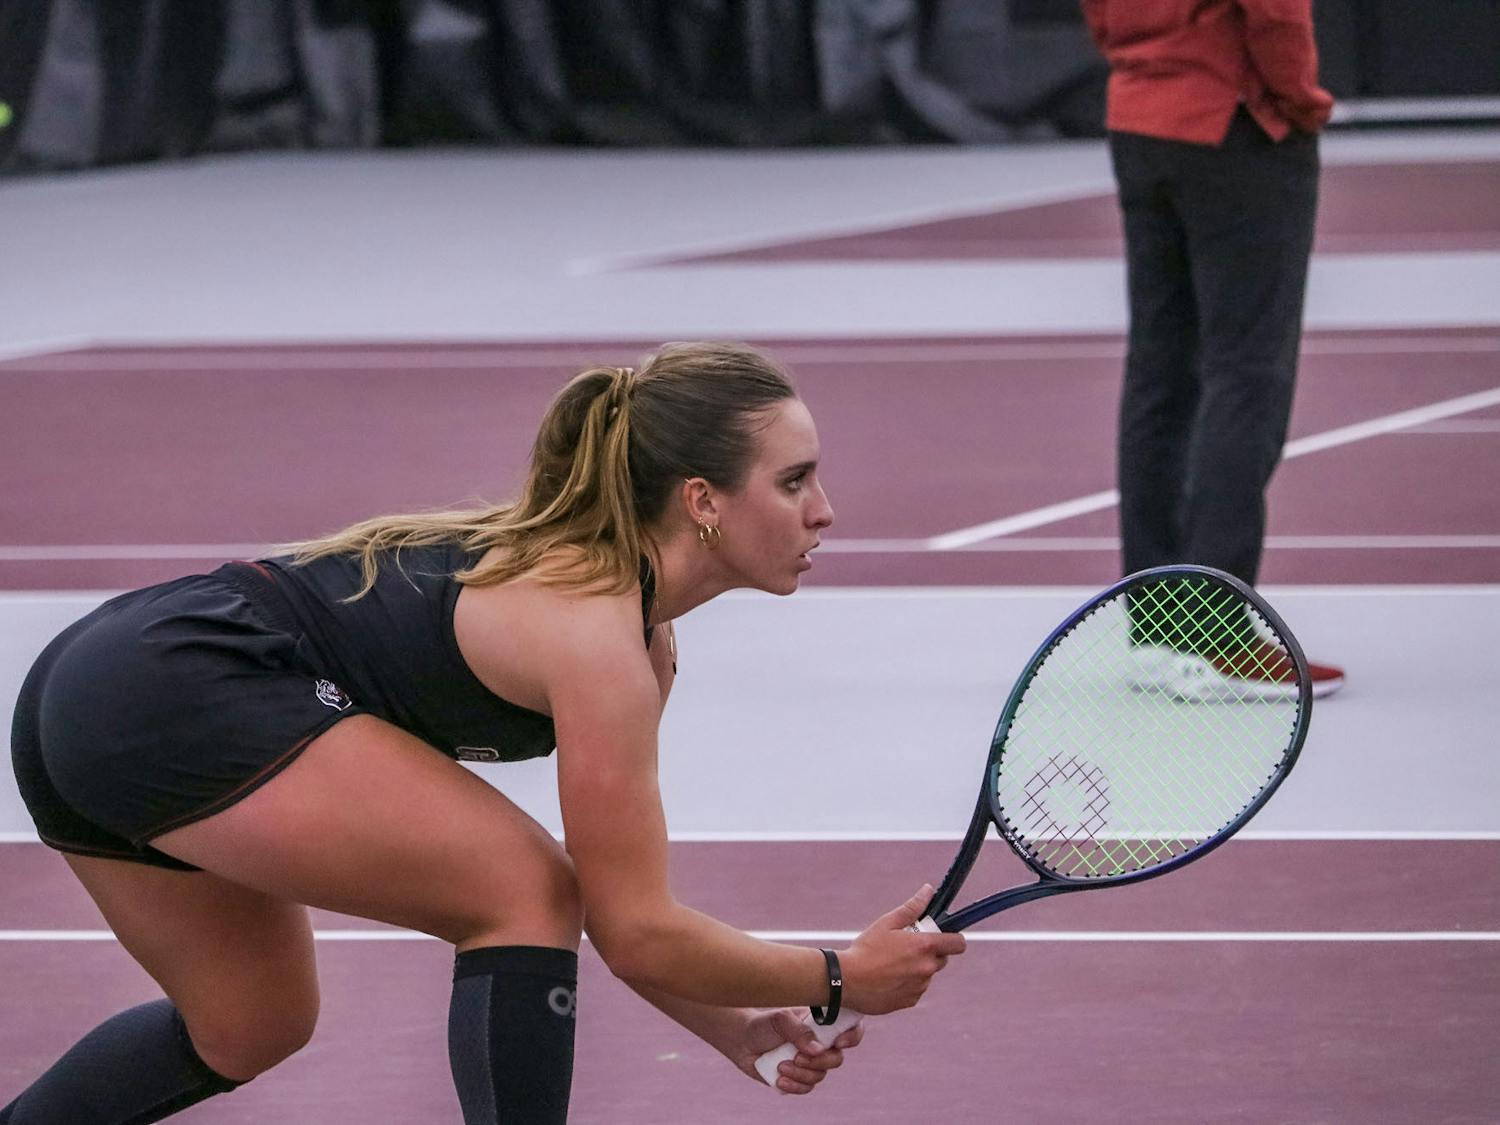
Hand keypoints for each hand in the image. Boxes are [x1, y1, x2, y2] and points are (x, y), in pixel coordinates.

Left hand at [734, 1008, 863, 1094]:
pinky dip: (794, 1086)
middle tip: (797, 1056)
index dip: (852, 1036)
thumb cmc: (763, 1025)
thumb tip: (817, 1049)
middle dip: (819, 1062)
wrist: (742, 1042)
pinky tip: (779, 1078)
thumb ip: (798, 1030)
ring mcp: (810, 1063)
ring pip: (819, 1076)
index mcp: (822, 1024)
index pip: (850, 1028)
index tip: (839, 1042)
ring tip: (781, 1065)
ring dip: (800, 1073)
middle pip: (837, 1059)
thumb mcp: (779, 1020)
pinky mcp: (799, 1079)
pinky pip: (806, 1088)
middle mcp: (820, 1044)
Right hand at [839, 884, 965, 1015]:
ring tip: (892, 963)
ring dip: (917, 968)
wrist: (846, 981)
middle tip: (907, 946)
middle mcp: (926, 969)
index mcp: (924, 947)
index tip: (943, 936)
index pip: (958, 944)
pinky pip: (916, 989)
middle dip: (930, 952)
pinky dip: (908, 983)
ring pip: (927, 974)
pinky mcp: (910, 1001)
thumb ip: (912, 907)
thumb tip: (928, 890)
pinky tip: (888, 977)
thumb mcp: (887, 923)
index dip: (953, 938)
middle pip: (942, 958)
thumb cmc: (865, 949)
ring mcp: (919, 987)